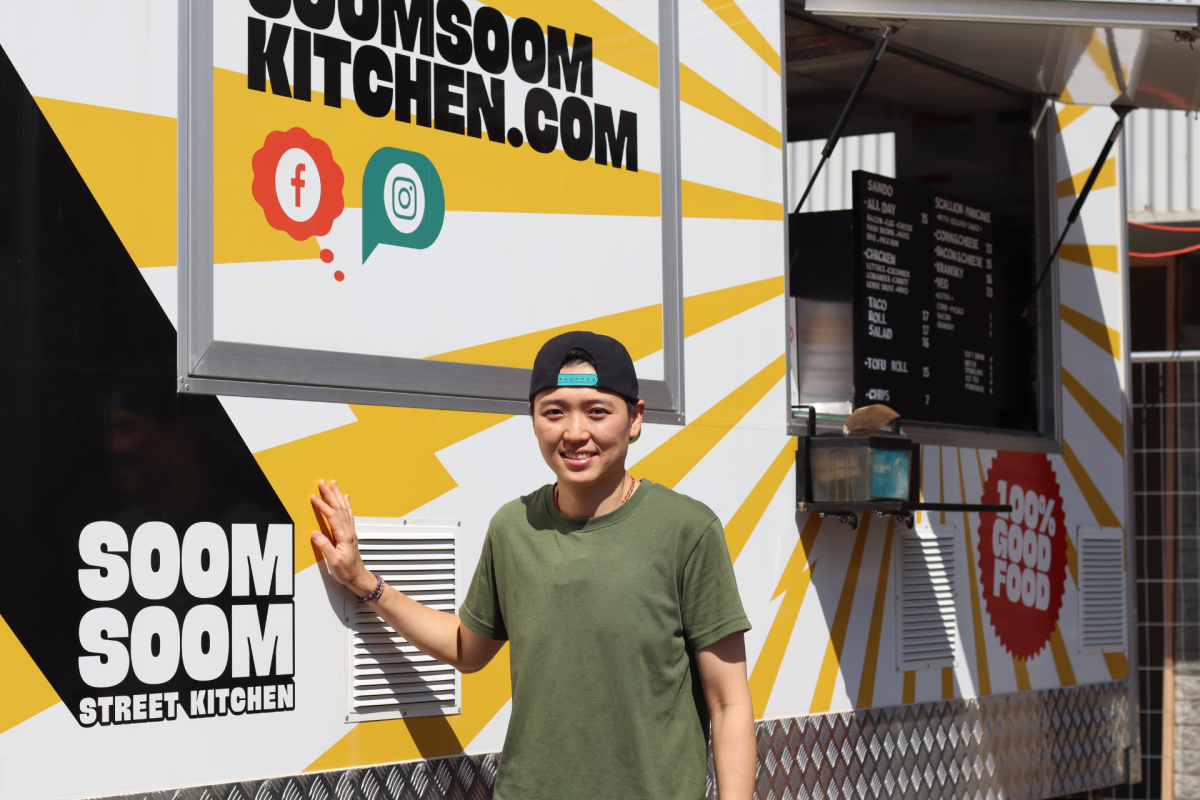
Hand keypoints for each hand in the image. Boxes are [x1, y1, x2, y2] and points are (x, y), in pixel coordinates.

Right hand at [310, 479, 373, 594]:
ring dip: (338, 495)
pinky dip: (346, 504)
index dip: (322, 505)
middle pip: (338, 507)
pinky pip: (348, 513)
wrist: (358, 576)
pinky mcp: (350, 533)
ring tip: (334, 484)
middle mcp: (348, 530)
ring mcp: (350, 531)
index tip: (314, 497)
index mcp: (344, 535)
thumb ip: (325, 546)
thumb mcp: (333, 561)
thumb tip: (315, 534)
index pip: (332, 516)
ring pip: (343, 508)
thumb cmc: (346, 571)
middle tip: (323, 482)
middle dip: (330, 494)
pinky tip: (346, 498)